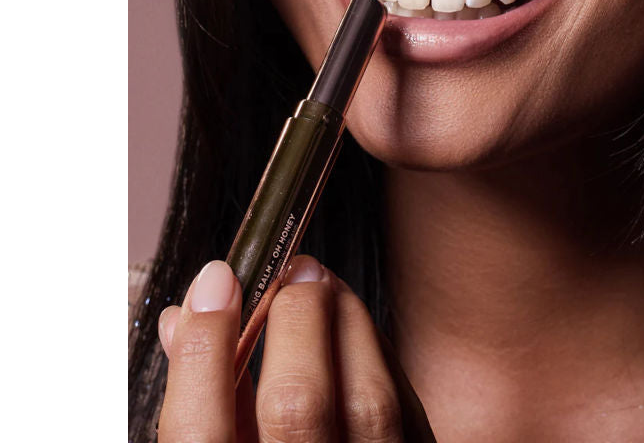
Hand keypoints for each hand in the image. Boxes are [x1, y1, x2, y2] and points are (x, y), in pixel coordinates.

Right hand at [157, 257, 434, 441]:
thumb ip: (201, 403)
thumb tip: (186, 316)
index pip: (202, 435)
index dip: (205, 347)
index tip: (214, 281)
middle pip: (297, 404)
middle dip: (291, 318)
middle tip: (288, 272)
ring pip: (367, 395)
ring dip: (344, 320)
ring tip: (319, 284)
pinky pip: (404, 402)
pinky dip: (374, 352)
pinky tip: (350, 326)